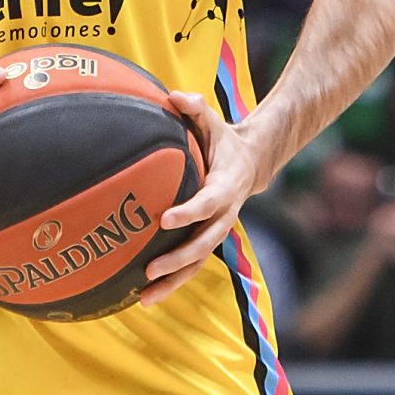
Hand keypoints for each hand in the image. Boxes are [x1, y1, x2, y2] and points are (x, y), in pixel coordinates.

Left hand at [139, 90, 272, 306]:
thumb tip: (175, 95)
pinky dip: (171, 281)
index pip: (208, 203)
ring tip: (143, 299)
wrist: (252, 163)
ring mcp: (217, 230)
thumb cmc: (223, 139)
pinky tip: (142, 296)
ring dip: (173, 282)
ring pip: (198, 262)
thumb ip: (195, 108)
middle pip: (204, 243)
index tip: (163, 220)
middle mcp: (225, 214)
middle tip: (150, 269)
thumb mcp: (213, 120)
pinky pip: (191, 265)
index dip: (189, 213)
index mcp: (226, 186)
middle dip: (178, 259)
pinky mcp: (207, 239)